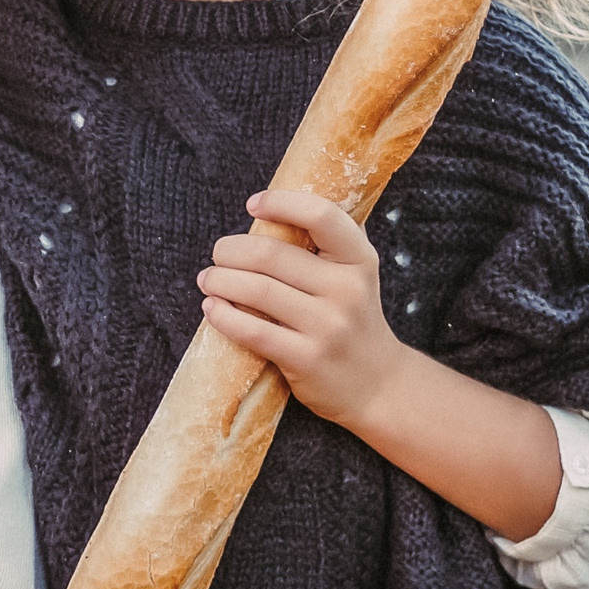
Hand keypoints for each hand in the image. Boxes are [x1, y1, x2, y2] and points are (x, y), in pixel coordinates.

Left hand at [197, 188, 409, 428]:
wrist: (379, 385)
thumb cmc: (353, 322)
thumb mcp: (356, 277)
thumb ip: (326, 246)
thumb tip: (273, 210)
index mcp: (359, 260)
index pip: (320, 215)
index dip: (281, 202)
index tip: (253, 205)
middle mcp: (347, 289)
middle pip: (271, 254)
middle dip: (231, 250)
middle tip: (218, 254)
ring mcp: (328, 326)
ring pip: (257, 290)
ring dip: (219, 280)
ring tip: (208, 279)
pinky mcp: (307, 359)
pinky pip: (253, 331)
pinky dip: (223, 316)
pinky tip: (212, 308)